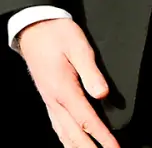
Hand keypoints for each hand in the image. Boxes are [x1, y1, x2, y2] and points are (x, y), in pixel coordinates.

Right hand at [17, 17, 118, 147]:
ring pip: (63, 133)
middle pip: (73, 134)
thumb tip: (103, 94)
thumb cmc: (59, 34)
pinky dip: (65, 138)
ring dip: (77, 147)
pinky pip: (57, 125)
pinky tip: (71, 142)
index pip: (87, 119)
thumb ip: (92, 72)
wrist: (34, 29)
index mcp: (64, 90)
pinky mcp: (48, 98)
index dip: (102, 136)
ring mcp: (49, 101)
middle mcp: (54, 101)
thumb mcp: (79, 47)